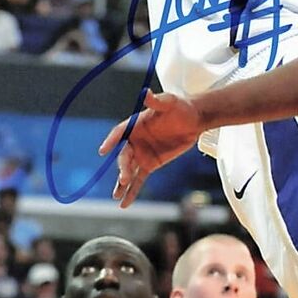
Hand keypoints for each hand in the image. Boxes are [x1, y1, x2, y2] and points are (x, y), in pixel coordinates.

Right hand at [99, 90, 200, 208]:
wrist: (193, 120)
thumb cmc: (179, 107)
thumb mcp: (169, 102)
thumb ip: (156, 101)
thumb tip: (146, 94)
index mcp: (134, 125)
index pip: (119, 133)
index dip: (111, 141)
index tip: (103, 150)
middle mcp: (134, 141)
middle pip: (124, 156)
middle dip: (123, 168)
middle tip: (124, 178)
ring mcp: (141, 154)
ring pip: (129, 171)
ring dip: (123, 183)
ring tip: (117, 196)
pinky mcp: (151, 165)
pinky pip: (139, 180)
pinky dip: (132, 192)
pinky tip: (124, 204)